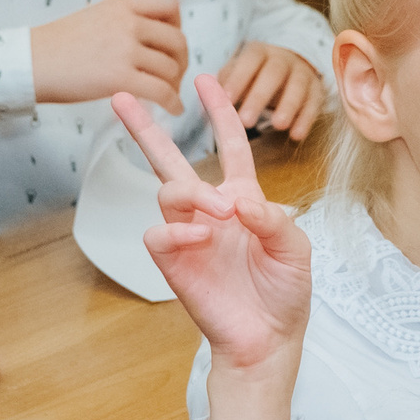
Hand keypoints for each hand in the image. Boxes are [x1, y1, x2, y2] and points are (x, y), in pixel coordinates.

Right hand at [32, 0, 186, 108]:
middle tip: (174, 75)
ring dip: (175, 84)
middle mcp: (127, 23)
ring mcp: (124, 49)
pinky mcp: (120, 77)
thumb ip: (123, 22)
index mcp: (122, 6)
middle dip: (181, 60)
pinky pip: (161, 91)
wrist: (31, 62)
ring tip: (168, 94)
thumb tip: (148, 40)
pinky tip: (172, 109)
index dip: (177, 24)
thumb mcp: (95, 17)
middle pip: (176, 39)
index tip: (169, 42)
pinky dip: (172, 103)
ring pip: (171, 67)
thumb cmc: (56, 46)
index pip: (169, 4)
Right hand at [114, 77, 311, 419]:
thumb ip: (275, 219)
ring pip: (168, 191)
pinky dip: (177, 230)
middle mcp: (211, 212)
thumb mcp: (297, 250)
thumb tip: (240, 202)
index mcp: (243, 201)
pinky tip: (199, 239)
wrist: (267, 340)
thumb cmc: (285, 294)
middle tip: (122, 95)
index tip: (207, 80)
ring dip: (193, 194)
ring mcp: (189, 236)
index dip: (221, 113)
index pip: (231, 147)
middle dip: (147, 129)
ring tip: (218, 213)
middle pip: (171, 161)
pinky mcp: (173, 262)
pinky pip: (160, 232)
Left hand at [215, 40, 321, 140]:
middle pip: (273, 73)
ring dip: (288, 106)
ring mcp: (302, 73)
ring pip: (298, 86)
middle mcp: (282, 59)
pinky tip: (296, 135)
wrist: (290, 67)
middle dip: (259, 96)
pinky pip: (314, 103)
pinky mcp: (317, 90)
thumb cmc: (254, 76)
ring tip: (277, 126)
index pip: (249, 61)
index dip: (239, 78)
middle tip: (245, 121)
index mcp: (258, 52)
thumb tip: (204, 107)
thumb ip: (222, 89)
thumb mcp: (237, 76)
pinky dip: (307, 119)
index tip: (226, 99)